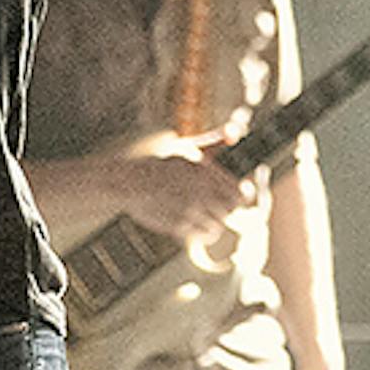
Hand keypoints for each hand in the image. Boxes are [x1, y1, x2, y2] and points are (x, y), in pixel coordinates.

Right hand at [117, 135, 252, 240]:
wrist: (129, 181)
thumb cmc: (158, 161)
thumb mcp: (185, 146)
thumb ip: (213, 140)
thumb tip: (235, 132)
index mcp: (204, 171)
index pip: (238, 193)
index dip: (241, 197)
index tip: (238, 198)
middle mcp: (199, 191)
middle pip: (230, 211)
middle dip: (226, 210)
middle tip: (220, 208)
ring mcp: (188, 210)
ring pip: (217, 226)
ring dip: (215, 223)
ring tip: (207, 217)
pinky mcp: (177, 225)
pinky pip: (202, 236)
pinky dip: (204, 234)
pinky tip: (199, 228)